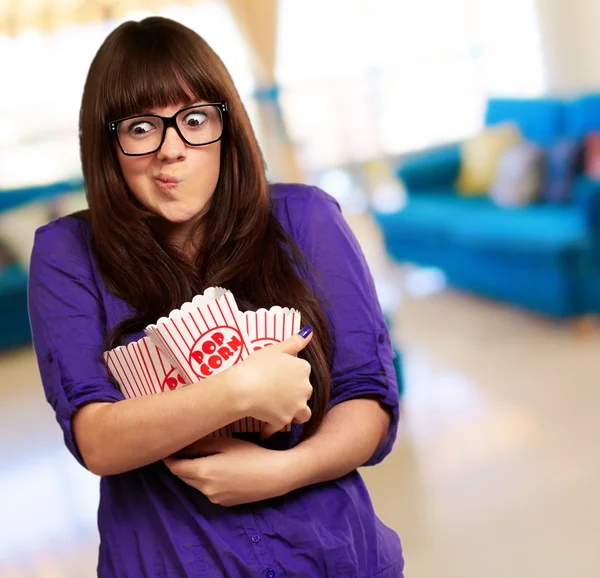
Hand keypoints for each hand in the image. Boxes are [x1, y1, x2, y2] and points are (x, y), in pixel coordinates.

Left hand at [163, 438, 293, 506]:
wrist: (275, 475)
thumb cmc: (251, 454)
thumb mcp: (225, 443)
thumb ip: (200, 445)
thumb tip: (181, 445)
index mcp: (202, 472)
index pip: (175, 467)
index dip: (168, 458)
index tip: (166, 447)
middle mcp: (204, 489)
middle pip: (183, 476)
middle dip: (180, 464)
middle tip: (181, 449)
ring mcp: (214, 499)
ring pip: (196, 484)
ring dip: (194, 472)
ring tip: (202, 456)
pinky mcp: (224, 503)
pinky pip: (209, 490)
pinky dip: (207, 480)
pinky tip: (220, 469)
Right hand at [228, 328, 313, 438]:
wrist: (242, 388)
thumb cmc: (257, 365)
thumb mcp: (275, 348)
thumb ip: (294, 342)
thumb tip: (310, 332)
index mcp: (303, 369)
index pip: (303, 372)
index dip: (291, 374)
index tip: (279, 376)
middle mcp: (305, 388)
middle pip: (304, 393)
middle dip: (294, 394)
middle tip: (275, 392)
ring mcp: (296, 406)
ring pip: (302, 413)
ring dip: (293, 412)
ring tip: (279, 410)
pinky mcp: (284, 420)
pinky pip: (280, 426)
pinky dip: (273, 427)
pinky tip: (264, 428)